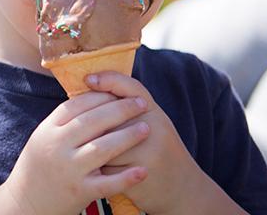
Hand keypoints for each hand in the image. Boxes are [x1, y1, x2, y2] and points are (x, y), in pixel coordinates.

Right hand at [0, 90, 150, 214]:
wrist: (25, 204)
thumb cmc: (39, 168)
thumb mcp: (42, 140)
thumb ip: (63, 123)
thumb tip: (91, 97)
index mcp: (47, 131)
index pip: (76, 105)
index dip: (100, 96)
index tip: (118, 91)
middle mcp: (56, 147)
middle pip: (93, 122)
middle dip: (121, 110)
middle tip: (141, 103)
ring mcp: (68, 170)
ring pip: (103, 148)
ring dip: (128, 136)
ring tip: (146, 128)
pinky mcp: (80, 191)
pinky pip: (107, 183)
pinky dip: (126, 177)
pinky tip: (142, 171)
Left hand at [88, 72, 243, 213]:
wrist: (182, 189)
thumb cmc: (158, 149)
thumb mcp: (150, 121)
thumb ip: (127, 104)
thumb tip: (91, 82)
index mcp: (155, 113)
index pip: (131, 87)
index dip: (109, 79)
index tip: (89, 78)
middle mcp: (155, 128)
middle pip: (109, 115)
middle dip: (93, 123)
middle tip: (85, 129)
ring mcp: (147, 152)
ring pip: (102, 142)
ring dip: (91, 147)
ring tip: (90, 150)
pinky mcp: (137, 174)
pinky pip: (105, 165)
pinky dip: (98, 167)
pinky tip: (99, 169)